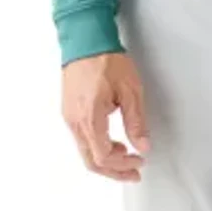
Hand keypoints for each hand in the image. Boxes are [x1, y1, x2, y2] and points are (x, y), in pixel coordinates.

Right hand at [61, 51, 149, 181]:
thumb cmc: (106, 59)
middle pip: (91, 161)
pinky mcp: (69, 111)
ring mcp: (69, 117)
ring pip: (85, 151)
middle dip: (114, 171)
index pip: (103, 157)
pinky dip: (97, 146)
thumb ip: (136, 121)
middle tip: (133, 171)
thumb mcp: (130, 89)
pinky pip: (81, 138)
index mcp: (90, 118)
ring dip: (106, 159)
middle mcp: (75, 122)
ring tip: (126, 156)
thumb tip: (143, 145)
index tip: (139, 161)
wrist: (86, 39)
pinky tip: (112, 141)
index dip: (122, 165)